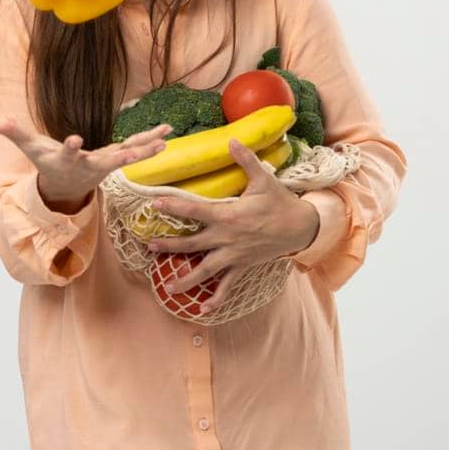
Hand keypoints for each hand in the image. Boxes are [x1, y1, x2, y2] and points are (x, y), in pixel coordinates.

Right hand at [0, 116, 171, 210]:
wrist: (66, 186)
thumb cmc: (47, 163)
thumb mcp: (29, 147)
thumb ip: (9, 131)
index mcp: (68, 158)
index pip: (68, 152)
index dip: (70, 146)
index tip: (74, 139)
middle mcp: (91, 163)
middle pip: (107, 160)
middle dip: (119, 157)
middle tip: (131, 155)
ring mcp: (107, 162)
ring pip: (129, 155)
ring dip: (146, 149)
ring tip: (165, 139)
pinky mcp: (118, 158)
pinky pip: (137, 149)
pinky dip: (151, 142)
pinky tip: (168, 134)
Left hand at [144, 138, 321, 310]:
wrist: (300, 228)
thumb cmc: (279, 202)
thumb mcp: (263, 179)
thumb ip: (245, 159)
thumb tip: (232, 138)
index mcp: (228, 215)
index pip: (194, 210)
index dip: (173, 207)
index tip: (153, 204)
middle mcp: (226, 238)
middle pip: (192, 244)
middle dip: (169, 246)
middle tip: (148, 247)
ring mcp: (234, 256)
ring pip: (205, 271)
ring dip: (185, 279)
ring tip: (167, 287)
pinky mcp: (243, 267)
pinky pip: (227, 286)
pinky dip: (216, 299)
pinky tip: (202, 310)